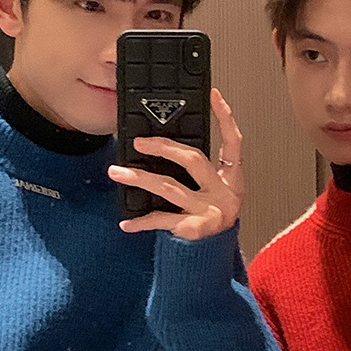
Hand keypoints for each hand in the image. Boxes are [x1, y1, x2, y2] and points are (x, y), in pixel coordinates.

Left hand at [108, 88, 242, 240]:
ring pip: (170, 188)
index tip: (213, 95)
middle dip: (163, 147)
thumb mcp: (213, 192)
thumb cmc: (210, 219)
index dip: (225, 117)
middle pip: (194, 160)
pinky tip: (126, 223)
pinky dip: (142, 222)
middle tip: (138, 143)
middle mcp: (224, 193)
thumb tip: (164, 146)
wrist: (213, 256)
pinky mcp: (194, 229)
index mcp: (232, 179)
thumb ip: (198, 172)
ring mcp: (210, 211)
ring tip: (117, 173)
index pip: (233, 142)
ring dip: (141, 179)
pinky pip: (162, 220)